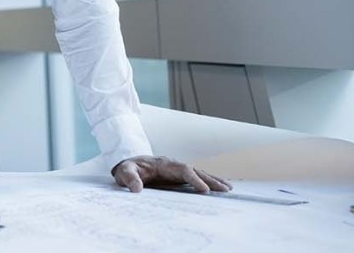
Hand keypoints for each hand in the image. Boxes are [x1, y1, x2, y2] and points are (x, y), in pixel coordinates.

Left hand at [111, 155, 231, 193]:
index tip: (204, 190)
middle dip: (210, 179)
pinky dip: (208, 182)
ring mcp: (177, 170)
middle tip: (225, 189)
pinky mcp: (178, 177)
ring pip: (199, 174)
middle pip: (196, 171)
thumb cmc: (128, 168)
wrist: (129, 164)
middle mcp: (174, 165)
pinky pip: (196, 178)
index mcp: (164, 164)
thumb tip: (136, 189)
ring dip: (213, 180)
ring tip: (228, 189)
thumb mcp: (125, 172)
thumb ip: (130, 178)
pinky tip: (219, 188)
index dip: (194, 179)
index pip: (183, 170)